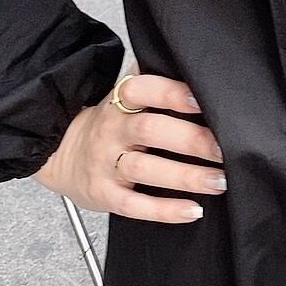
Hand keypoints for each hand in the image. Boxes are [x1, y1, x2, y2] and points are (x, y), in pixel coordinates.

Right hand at [32, 64, 225, 223]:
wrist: (60, 153)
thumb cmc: (112, 123)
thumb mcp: (125, 97)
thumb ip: (157, 84)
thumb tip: (204, 75)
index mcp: (119, 102)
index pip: (141, 89)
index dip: (172, 93)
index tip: (203, 101)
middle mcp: (111, 130)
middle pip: (149, 130)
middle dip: (191, 140)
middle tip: (224, 149)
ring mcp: (104, 164)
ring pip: (144, 169)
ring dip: (185, 176)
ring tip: (219, 181)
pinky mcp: (103, 195)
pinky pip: (133, 205)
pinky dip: (164, 210)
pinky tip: (193, 210)